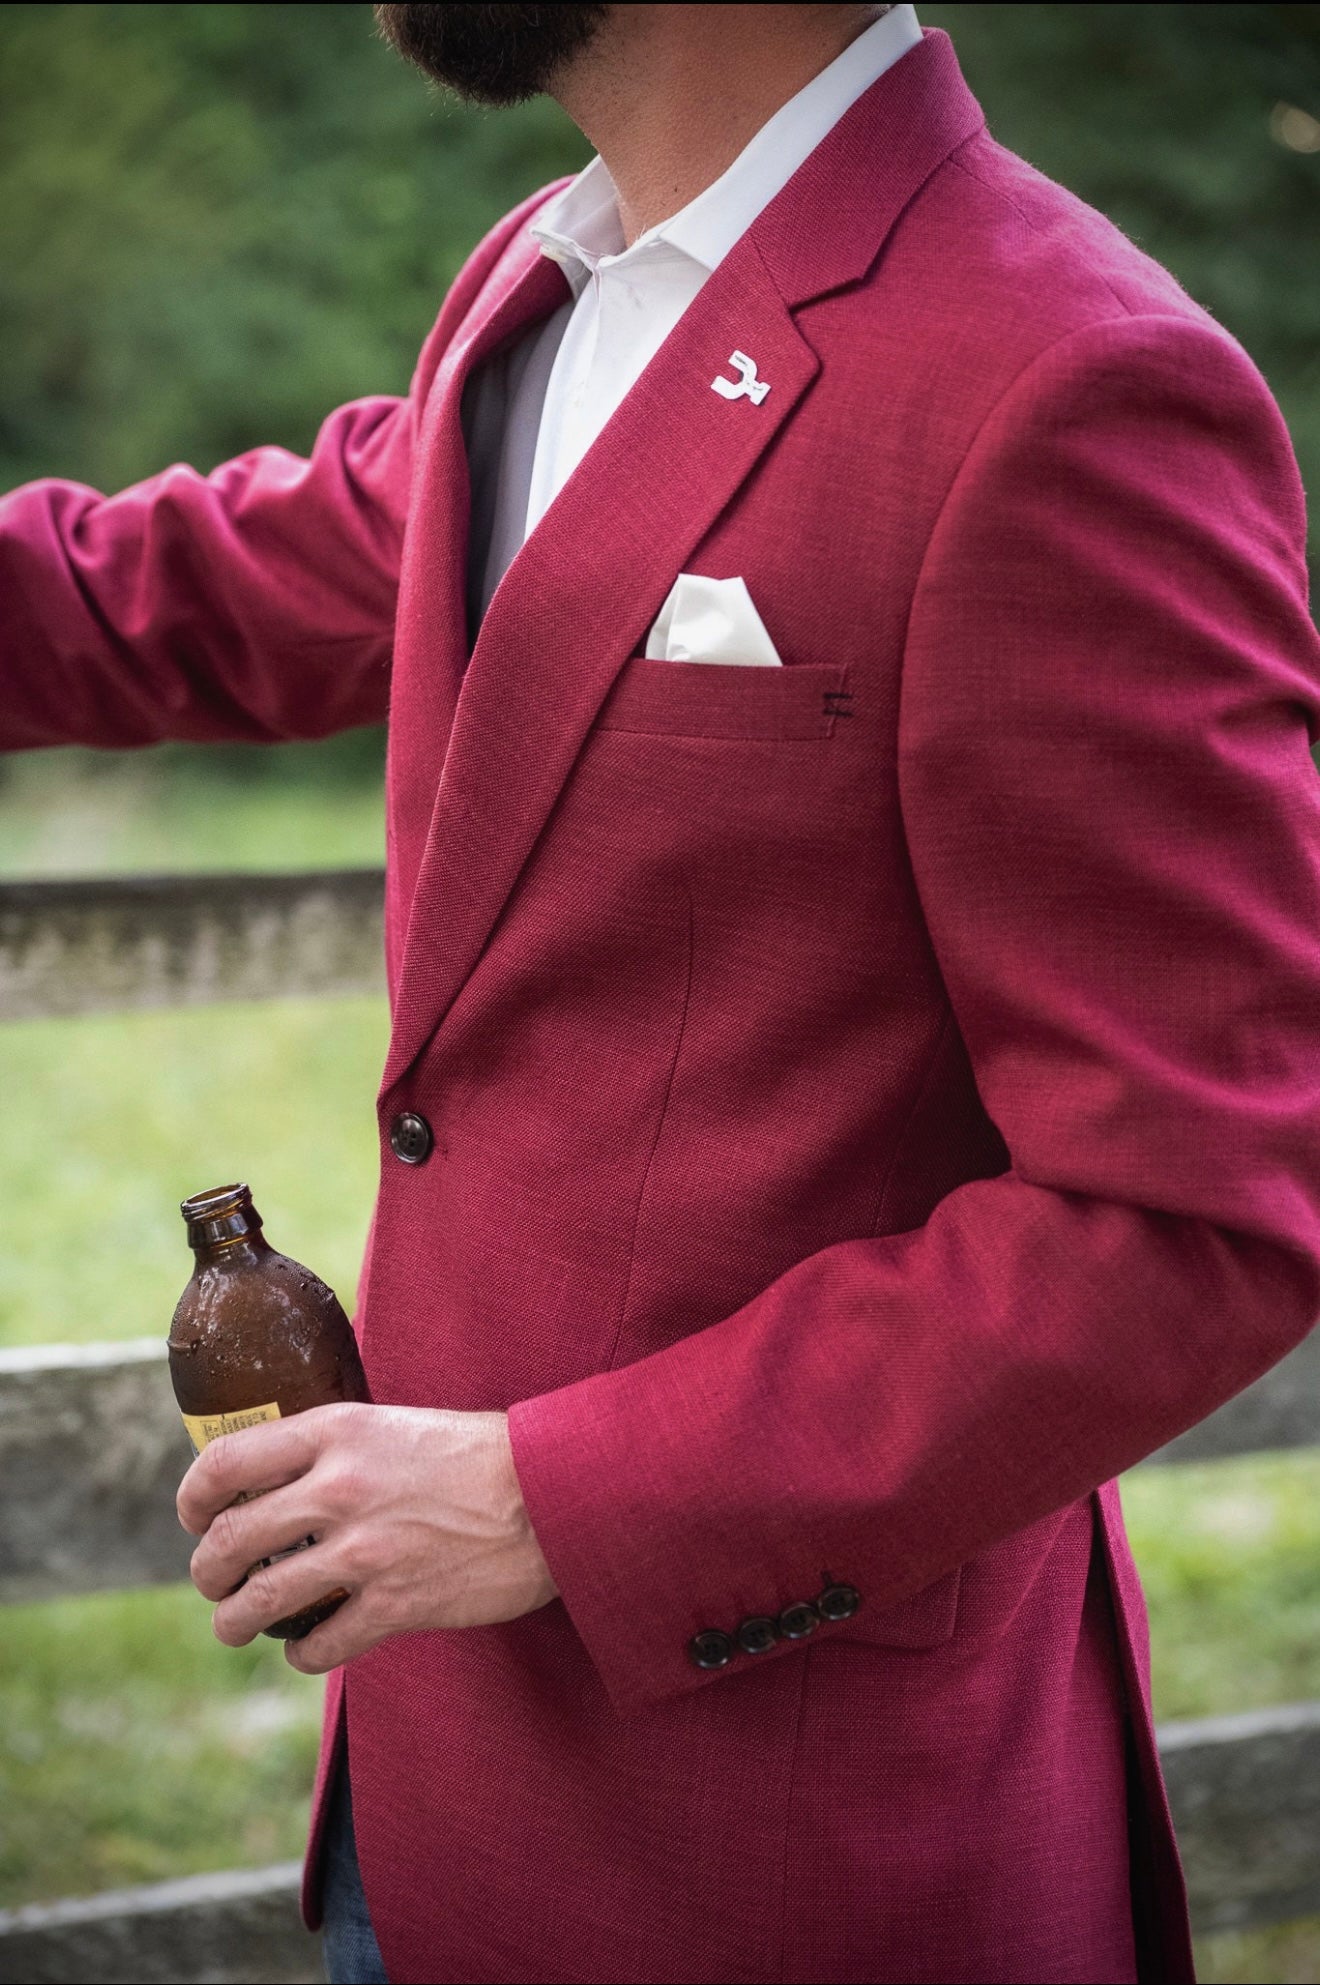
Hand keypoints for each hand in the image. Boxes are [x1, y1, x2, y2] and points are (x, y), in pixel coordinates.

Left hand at [176, 1402, 557, 1673]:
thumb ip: (340, 1443)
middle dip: (205, 1570)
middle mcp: (340, 1489)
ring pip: (257, 1603)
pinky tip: (310, 1647)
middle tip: (212, 1581)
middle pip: (227, 1540)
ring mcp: (365, 1551)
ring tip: (235, 1627)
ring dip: (233, 1623)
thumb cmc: (480, 1453)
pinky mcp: (396, 1606)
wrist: (554, 1492)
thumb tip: (286, 1467)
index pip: (225, 1462)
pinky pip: (317, 1647)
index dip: (192, 1497)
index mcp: (337, 1432)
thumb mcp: (397, 1422)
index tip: (194, 1516)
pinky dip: (303, 1654)